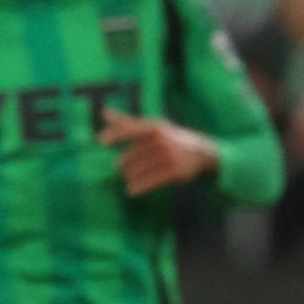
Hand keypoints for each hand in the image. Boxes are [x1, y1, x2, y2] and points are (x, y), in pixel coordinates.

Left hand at [101, 111, 219, 194]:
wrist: (203, 153)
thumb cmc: (170, 139)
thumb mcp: (153, 128)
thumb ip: (128, 123)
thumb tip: (104, 112)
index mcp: (155, 127)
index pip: (131, 129)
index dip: (116, 135)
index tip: (100, 141)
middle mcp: (163, 140)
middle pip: (131, 157)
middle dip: (124, 166)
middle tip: (124, 170)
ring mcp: (171, 155)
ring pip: (139, 171)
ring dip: (130, 178)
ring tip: (129, 180)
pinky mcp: (177, 171)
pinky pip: (151, 181)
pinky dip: (138, 187)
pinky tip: (132, 191)